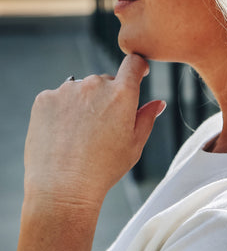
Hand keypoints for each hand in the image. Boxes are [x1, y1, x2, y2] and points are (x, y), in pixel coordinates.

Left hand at [23, 54, 165, 207]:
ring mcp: (66, 90)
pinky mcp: (44, 99)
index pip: (134, 63)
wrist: (63, 187)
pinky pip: (57, 98)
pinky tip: (63, 135)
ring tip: (80, 136)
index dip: (137, 66)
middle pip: (105, 81)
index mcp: (121, 94)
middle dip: (107, 97)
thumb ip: (146, 118)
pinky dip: (61, 111)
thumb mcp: (134, 146)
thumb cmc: (103, 170)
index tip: (137, 72)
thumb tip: (158, 103)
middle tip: (102, 128)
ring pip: (80, 89)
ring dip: (83, 103)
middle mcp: (94, 85)